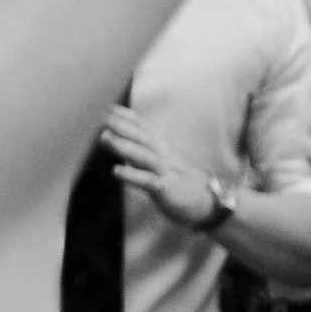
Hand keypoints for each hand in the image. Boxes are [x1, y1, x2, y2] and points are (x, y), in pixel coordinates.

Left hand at [103, 106, 222, 229]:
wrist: (207, 204)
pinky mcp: (166, 189)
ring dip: (123, 145)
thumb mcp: (162, 167)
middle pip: (142, 137)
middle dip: (123, 125)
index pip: (145, 129)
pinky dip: (131, 175)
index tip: (110, 107)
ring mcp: (166, 171)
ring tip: (104, 137)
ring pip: (143, 156)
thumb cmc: (181, 186)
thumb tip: (122, 149)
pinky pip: (147, 181)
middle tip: (103, 115)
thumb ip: (143, 158)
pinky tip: (115, 171)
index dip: (129, 118)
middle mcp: (164, 157)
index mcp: (164, 151)